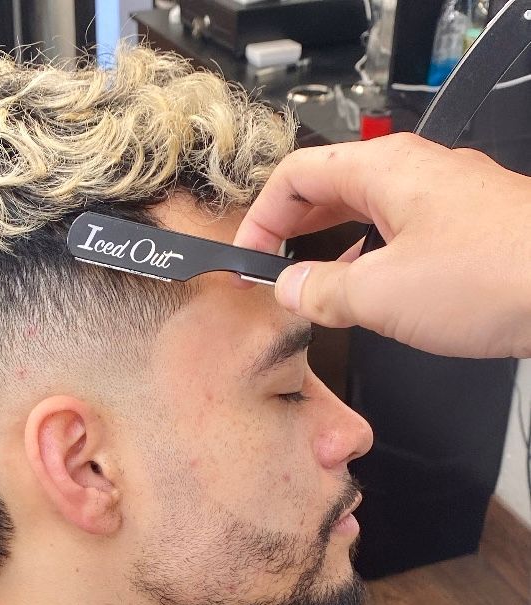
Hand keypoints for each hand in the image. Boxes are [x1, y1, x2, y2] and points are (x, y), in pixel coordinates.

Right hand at [233, 133, 530, 357]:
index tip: (247, 257)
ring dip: (327, 244)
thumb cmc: (498, 274)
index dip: (259, 217)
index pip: (295, 176)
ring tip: (307, 280)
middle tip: (267, 266)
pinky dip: (367, 257)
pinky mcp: (466, 229)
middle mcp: (414, 174)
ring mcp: (443, 199)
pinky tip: (365, 289)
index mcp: (383, 170)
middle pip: (328, 188)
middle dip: (289, 228)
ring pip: (364, 211)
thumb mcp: (381, 293)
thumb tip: (290, 290)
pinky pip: (398, 233)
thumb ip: (321, 291)